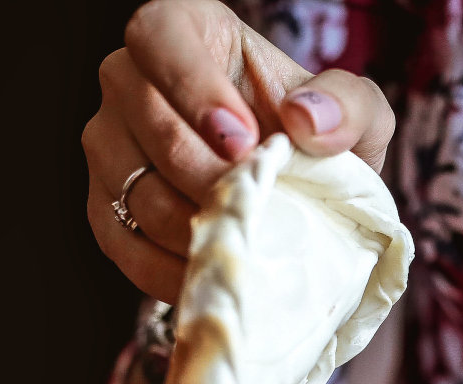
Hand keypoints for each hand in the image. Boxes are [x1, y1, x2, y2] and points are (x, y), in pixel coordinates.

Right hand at [83, 0, 394, 301]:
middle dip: (205, 176)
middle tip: (254, 205)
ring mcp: (110, 145)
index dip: (195, 89)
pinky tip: (213, 271)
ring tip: (243, 241)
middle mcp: (128, 80)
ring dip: (192, 227)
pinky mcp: (107, 208)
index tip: (244, 141)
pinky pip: (121, 242)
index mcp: (181, 32)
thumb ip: (348, 105)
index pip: (158, 38)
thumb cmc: (318, 141)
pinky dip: (167, 268)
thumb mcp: (355, 113)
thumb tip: (308, 121)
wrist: (302, 200)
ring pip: (133, 190)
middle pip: (146, 125)